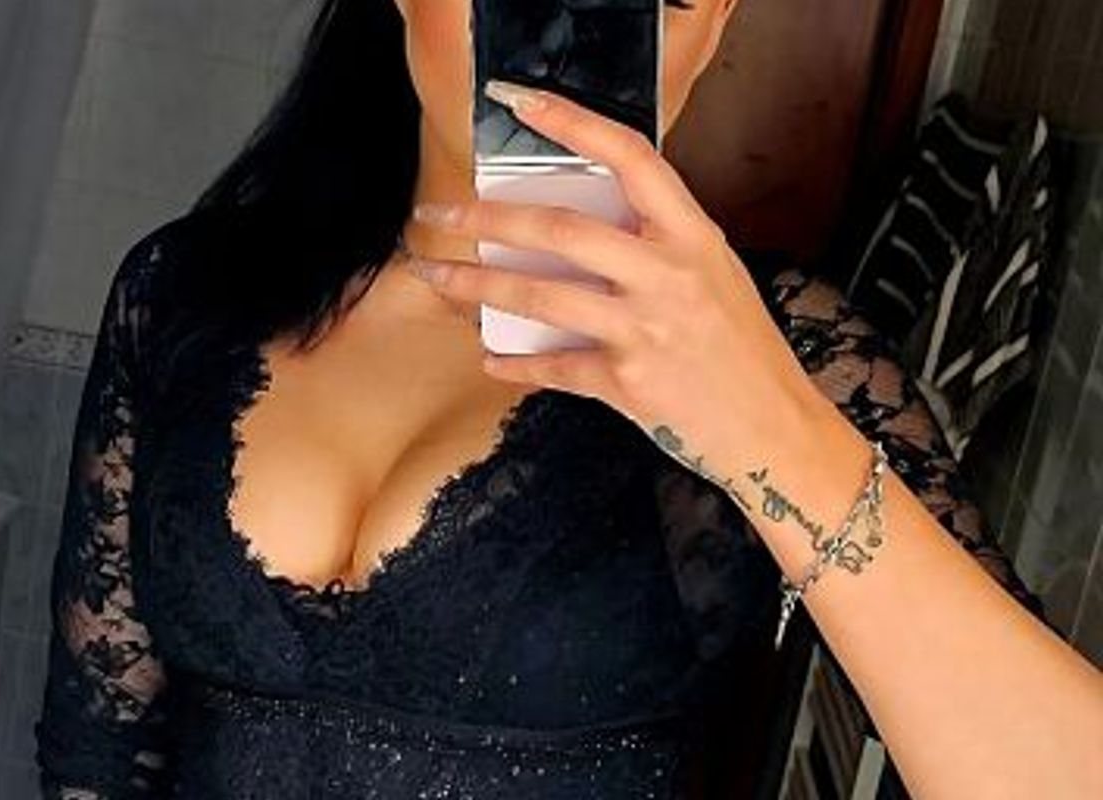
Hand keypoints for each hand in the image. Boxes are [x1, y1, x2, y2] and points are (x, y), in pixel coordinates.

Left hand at [410, 79, 839, 492]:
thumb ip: (658, 248)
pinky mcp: (628, 384)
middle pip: (561, 227)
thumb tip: (578, 232)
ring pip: (540, 294)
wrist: (774, 430)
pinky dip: (516, 363)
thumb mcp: (714, 278)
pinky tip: (492, 358)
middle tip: (440, 215)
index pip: (632, 158)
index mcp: (694, 237)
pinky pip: (554, 366)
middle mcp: (669, 275)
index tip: (523, 104)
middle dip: (487, 217)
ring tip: (437, 277)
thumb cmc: (743, 352)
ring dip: (477, 284)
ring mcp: (647, 329)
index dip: (574, 123)